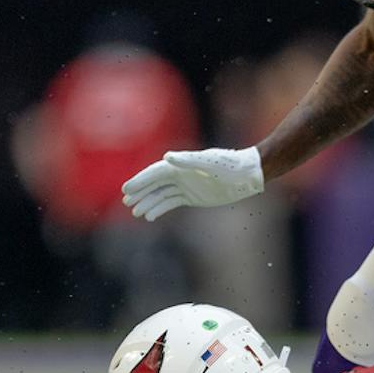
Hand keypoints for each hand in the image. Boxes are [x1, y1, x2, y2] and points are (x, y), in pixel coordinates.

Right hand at [122, 146, 264, 221]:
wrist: (247, 175)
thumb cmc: (230, 165)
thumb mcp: (210, 163)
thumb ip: (188, 161)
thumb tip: (167, 157)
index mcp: (181, 164)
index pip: (155, 173)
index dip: (140, 181)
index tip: (127, 190)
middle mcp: (180, 174)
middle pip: (155, 184)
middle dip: (140, 192)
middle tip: (126, 202)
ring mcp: (186, 186)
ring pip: (161, 195)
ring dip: (148, 202)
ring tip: (135, 212)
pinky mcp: (193, 197)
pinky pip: (172, 202)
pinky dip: (160, 208)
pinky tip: (150, 216)